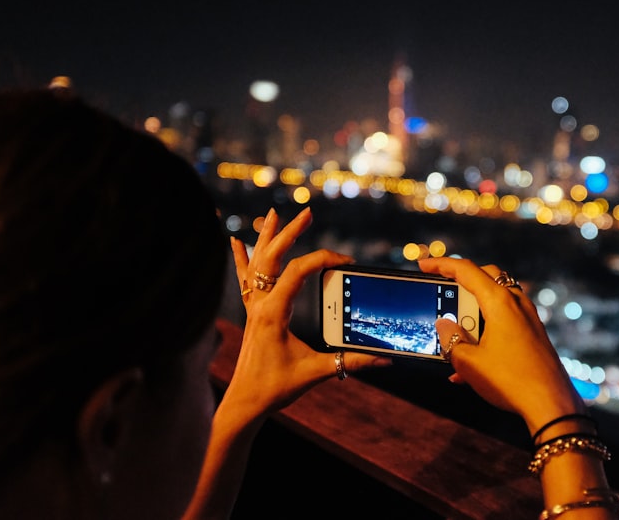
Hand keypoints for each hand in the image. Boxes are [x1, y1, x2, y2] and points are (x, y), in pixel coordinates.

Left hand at [225, 207, 390, 422]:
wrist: (244, 403)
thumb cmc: (275, 388)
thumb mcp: (316, 373)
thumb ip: (350, 362)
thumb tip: (384, 358)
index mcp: (273, 312)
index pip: (298, 271)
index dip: (323, 259)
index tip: (346, 261)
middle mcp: (259, 304)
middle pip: (272, 257)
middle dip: (290, 232)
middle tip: (308, 213)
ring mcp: (253, 308)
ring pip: (256, 263)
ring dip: (266, 238)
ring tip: (273, 215)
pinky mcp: (252, 314)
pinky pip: (244, 280)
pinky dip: (240, 259)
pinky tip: (234, 242)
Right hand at [418, 257, 584, 436]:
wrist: (552, 405)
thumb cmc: (510, 380)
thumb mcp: (469, 362)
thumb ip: (451, 339)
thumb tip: (444, 325)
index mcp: (499, 301)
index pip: (466, 271)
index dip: (441, 265)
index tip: (423, 265)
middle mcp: (517, 302)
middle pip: (486, 277)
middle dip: (462, 280)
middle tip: (442, 289)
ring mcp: (528, 318)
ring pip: (495, 301)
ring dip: (472, 313)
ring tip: (453, 338)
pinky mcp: (533, 334)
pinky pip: (505, 322)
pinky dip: (485, 331)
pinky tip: (469, 365)